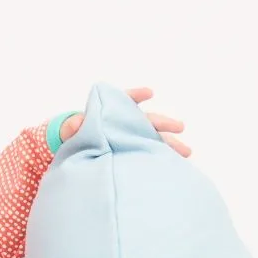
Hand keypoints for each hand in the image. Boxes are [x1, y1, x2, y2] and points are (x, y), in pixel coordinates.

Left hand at [59, 87, 190, 156]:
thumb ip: (74, 127)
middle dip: (163, 124)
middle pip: (146, 121)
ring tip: (185, 152)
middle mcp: (125, 124)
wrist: (73, 150)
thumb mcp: (72, 131)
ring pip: (153, 139)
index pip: (125, 100)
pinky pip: (147, 153)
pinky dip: (160, 156)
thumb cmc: (74, 137)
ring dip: (170, 143)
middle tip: (180, 128)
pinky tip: (174, 163)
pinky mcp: (132, 151)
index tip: (149, 93)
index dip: (136, 96)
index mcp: (112, 113)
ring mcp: (131, 138)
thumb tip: (76, 124)